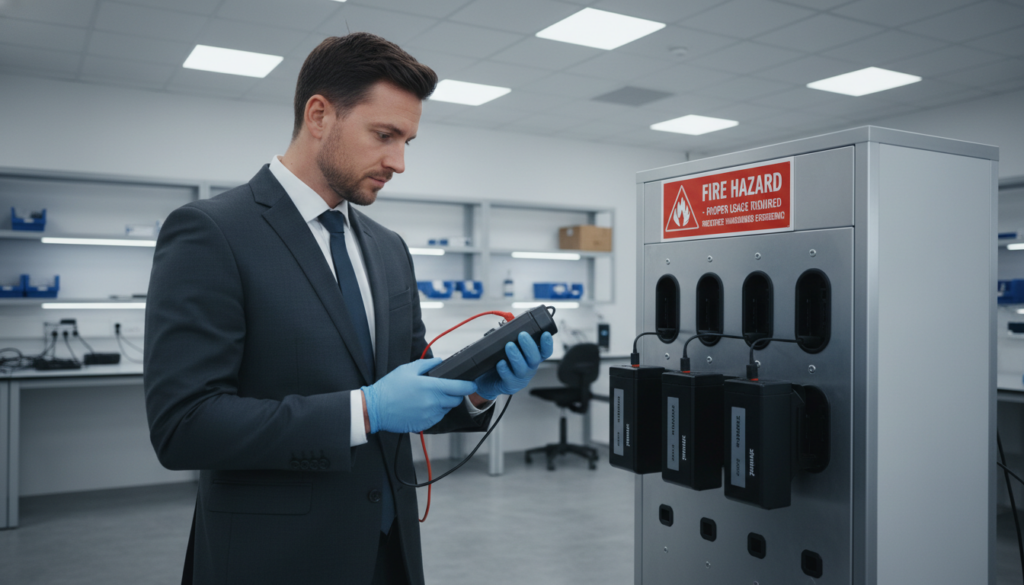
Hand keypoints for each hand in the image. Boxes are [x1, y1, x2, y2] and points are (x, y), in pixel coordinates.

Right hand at [363, 358, 477, 433]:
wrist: (375, 408)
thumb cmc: (389, 388)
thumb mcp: (408, 369)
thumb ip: (427, 364)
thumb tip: (440, 362)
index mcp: (431, 388)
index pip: (460, 388)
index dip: (469, 385)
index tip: (471, 383)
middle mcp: (433, 403)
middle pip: (456, 400)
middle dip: (454, 393)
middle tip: (444, 388)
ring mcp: (430, 416)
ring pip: (447, 409)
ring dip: (443, 403)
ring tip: (428, 397)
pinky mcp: (425, 425)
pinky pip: (437, 418)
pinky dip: (435, 412)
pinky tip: (422, 406)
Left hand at [474, 331, 553, 400]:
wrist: (490, 381)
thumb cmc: (502, 361)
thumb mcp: (510, 349)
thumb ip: (512, 337)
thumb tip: (510, 323)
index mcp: (532, 358)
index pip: (545, 352)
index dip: (547, 344)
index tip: (545, 334)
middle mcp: (529, 368)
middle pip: (534, 359)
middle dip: (529, 346)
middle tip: (522, 335)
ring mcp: (520, 378)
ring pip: (522, 368)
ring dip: (516, 356)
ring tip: (509, 346)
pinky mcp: (510, 385)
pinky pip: (508, 377)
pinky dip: (504, 369)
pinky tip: (500, 363)